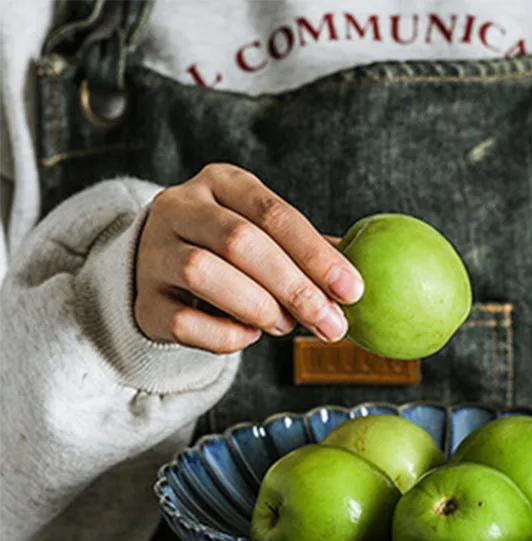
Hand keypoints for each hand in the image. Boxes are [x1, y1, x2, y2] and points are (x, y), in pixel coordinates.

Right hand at [135, 163, 363, 353]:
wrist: (158, 269)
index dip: (316, 254)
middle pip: (240, 242)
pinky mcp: (143, 300)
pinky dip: (224, 335)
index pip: (274, 213)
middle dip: (295, 288)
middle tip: (332, 325)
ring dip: (257, 307)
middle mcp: (181, 207)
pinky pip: (183, 320)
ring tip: (285, 326)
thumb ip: (306, 251)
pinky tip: (247, 335)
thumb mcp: (265, 235)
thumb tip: (357, 281)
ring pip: (203, 273)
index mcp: (223, 182)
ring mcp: (154, 252)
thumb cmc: (228, 252)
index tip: (352, 290)